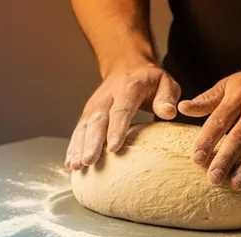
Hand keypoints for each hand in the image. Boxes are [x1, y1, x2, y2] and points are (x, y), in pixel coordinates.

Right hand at [66, 63, 180, 168]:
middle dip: (92, 142)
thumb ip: (167, 97)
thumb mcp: (165, 82)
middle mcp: (107, 96)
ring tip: (77, 165)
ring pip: (85, 126)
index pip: (121, 109)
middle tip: (88, 161)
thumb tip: (168, 113)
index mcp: (128, 88)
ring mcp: (95, 105)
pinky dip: (74, 146)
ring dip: (79, 146)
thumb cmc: (149, 80)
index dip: (116, 128)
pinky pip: (79, 130)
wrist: (126, 66)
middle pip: (97, 120)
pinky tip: (72, 162)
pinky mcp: (88, 113)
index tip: (114, 148)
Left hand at [178, 57, 240, 189]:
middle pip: (239, 137)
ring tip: (236, 185)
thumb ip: (207, 99)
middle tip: (213, 178)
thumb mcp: (231, 84)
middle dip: (226, 159)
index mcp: (239, 97)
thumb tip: (182, 108)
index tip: (196, 158)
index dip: (207, 140)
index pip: (219, 121)